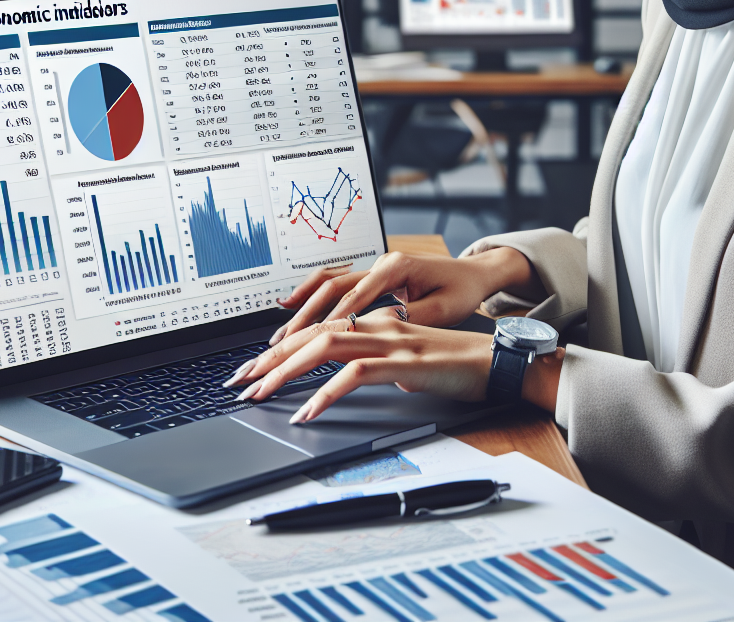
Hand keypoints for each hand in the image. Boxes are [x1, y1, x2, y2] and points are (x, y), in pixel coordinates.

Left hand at [226, 314, 564, 422]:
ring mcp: (390, 341)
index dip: (281, 348)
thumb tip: (345, 374)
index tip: (254, 369)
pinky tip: (308, 411)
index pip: (318, 329)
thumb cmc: (453, 364)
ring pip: (324, 347)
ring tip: (260, 393)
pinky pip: (354, 374)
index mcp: (376, 322)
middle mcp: (377, 325)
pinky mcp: (403, 362)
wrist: (494, 362)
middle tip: (240, 381)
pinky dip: (326, 393)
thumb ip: (375, 360)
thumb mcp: (405, 359)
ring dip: (287, 371)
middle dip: (270, 358)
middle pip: (312, 334)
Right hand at [268, 247, 538, 345]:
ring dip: (302, 309)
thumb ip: (409, 320)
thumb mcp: (443, 310)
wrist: (474, 273)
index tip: (306, 345)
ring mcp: (374, 267)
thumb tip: (378, 332)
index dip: (328, 323)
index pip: (353, 298)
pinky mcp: (373, 276)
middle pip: (331, 289)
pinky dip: (312, 295)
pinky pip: (335, 283)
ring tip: (278, 336)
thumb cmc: (462, 290)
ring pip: (328, 285)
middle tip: (277, 346)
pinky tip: (291, 308)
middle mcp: (380, 263)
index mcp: (396, 268)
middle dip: (302, 319)